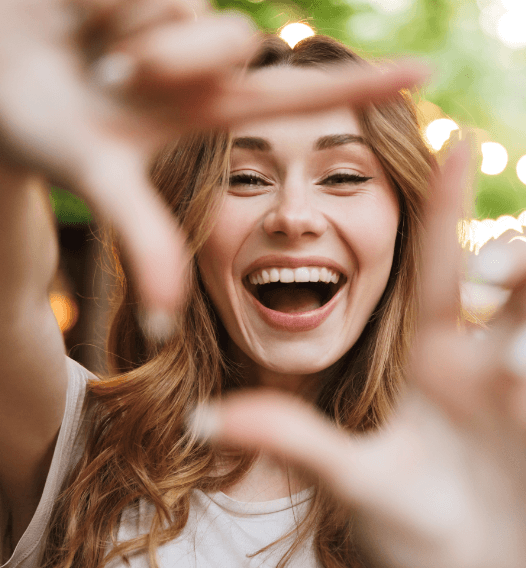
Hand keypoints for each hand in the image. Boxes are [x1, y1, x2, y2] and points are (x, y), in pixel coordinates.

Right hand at [0, 0, 428, 326]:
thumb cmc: (36, 130)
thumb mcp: (99, 178)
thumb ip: (144, 241)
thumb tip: (166, 326)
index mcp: (203, 111)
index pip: (298, 99)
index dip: (362, 89)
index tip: (426, 76)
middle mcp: (198, 61)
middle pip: (231, 43)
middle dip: (170, 60)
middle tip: (110, 76)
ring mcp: (172, 15)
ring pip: (187, 10)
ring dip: (126, 32)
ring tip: (87, 53)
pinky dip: (99, 2)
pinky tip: (74, 15)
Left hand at [190, 144, 525, 567]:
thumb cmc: (411, 530)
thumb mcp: (351, 479)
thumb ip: (290, 439)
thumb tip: (200, 419)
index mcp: (429, 355)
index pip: (435, 265)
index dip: (445, 205)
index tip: (451, 135)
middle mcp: (478, 355)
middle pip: (508, 273)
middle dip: (514, 258)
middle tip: (484, 283)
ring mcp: (520, 377)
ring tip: (512, 374)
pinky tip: (525, 374)